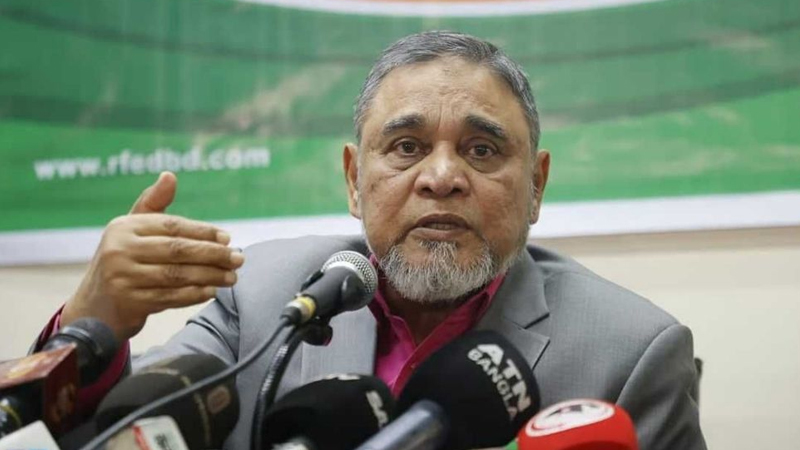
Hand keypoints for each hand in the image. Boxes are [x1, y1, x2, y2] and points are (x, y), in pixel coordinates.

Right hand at [62, 172, 244, 341]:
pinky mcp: (129, 302)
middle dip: (213, 254)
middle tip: (239, 259)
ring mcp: (122, 277)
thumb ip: (153, 204)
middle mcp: (119, 249)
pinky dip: (194, 294)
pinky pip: (170, 297)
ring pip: (177, 275)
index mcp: (123, 227)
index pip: (172, 226)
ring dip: (210, 276)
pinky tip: (212, 291)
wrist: (95, 307)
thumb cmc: (123, 261)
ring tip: (232, 277)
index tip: (228, 238)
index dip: (203, 231)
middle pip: (177, 250)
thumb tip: (170, 175)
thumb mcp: (132, 231)